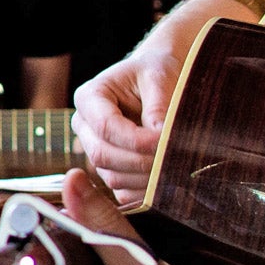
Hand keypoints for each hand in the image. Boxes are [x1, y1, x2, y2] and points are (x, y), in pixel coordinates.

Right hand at [72, 0, 254, 199]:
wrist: (159, 81)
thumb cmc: (158, 72)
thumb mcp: (159, 77)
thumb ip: (158, 106)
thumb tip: (161, 137)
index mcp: (90, 97)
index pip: (105, 126)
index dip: (135, 140)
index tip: (165, 141)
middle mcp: (86, 126)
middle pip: (103, 155)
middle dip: (141, 161)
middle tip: (176, 160)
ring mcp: (95, 151)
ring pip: (113, 176)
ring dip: (146, 179)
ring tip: (178, 169)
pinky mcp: (110, 170)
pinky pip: (122, 192)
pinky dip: (145, 192)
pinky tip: (169, 182)